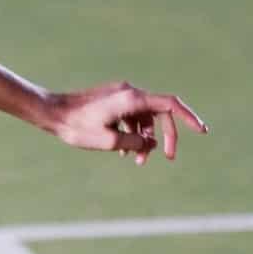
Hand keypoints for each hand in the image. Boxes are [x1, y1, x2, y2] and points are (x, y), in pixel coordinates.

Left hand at [44, 82, 205, 165]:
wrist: (50, 113)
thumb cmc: (76, 127)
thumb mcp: (109, 141)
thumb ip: (136, 144)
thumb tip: (151, 145)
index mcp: (132, 98)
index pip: (171, 105)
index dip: (189, 118)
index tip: (202, 132)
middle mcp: (130, 93)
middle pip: (159, 114)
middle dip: (165, 136)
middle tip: (168, 158)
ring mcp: (120, 96)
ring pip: (144, 118)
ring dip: (145, 139)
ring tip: (136, 161)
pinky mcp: (112, 101)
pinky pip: (131, 117)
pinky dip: (132, 133)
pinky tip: (123, 152)